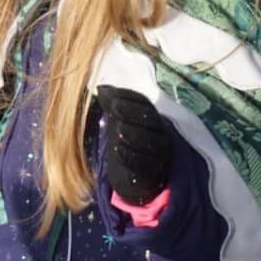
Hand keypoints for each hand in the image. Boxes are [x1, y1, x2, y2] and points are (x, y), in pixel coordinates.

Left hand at [94, 85, 171, 206]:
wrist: (135, 172)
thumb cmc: (127, 139)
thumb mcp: (119, 120)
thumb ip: (112, 104)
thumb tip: (101, 88)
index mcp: (151, 116)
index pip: (143, 102)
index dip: (128, 97)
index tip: (111, 96)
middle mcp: (159, 132)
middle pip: (148, 119)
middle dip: (131, 112)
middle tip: (114, 108)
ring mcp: (158, 152)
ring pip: (149, 141)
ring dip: (132, 133)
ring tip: (117, 129)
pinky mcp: (151, 171)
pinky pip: (144, 163)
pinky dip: (131, 156)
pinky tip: (118, 150)